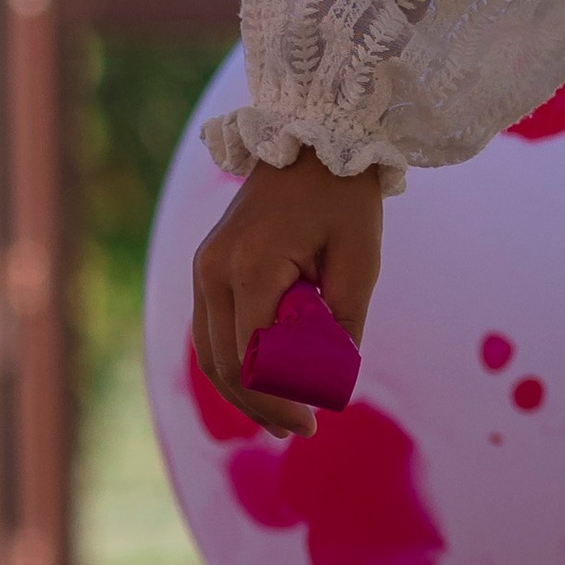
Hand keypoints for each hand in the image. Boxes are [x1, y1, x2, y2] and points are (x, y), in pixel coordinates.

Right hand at [191, 152, 385, 435]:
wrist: (313, 134)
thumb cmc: (344, 195)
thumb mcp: (360, 261)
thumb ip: (345, 324)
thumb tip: (334, 383)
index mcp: (251, 267)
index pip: (253, 359)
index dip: (280, 400)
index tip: (313, 423)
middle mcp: (213, 269)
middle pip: (223, 364)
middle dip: (260, 405)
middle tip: (302, 430)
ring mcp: (203, 266)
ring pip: (208, 352)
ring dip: (242, 390)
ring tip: (282, 417)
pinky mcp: (207, 264)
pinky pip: (210, 328)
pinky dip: (233, 360)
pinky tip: (264, 380)